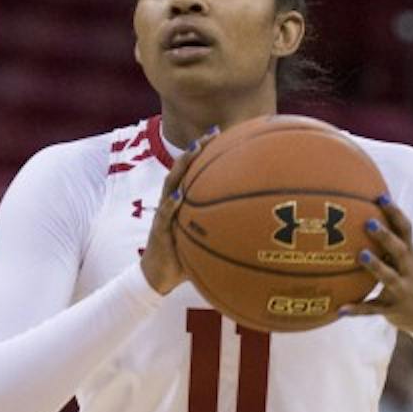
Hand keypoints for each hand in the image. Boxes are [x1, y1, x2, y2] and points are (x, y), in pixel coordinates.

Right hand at [140, 125, 219, 295]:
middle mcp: (171, 203)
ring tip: (193, 151)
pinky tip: (179, 196)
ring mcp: (163, 215)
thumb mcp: (205, 240)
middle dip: (195, 150)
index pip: (193, 172)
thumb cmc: (184, 258)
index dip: (205, 153)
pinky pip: (163, 215)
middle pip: (182, 170)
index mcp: (182, 202)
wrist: (158, 277)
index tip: (223, 135)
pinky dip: (170, 205)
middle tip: (211, 134)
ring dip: (181, 167)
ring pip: (170, 184)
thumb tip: (254, 229)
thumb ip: (222, 230)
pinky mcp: (157, 231)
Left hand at [341, 197, 412, 331]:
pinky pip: (373, 309)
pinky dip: (357, 309)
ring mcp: (401, 289)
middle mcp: (408, 270)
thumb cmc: (410, 277)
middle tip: (368, 223)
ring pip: (389, 277)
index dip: (394, 213)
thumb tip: (363, 214)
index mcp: (410, 254)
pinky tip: (340, 309)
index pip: (405, 229)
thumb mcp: (406, 259)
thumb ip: (390, 242)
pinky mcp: (392, 308)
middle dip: (386, 236)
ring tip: (361, 255)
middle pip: (399, 250)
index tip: (380, 197)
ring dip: (376, 265)